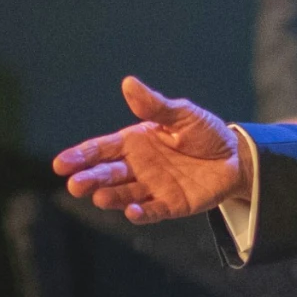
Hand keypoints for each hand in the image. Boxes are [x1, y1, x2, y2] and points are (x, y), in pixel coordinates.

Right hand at [54, 76, 247, 223]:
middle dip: (90, 179)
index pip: (103, 149)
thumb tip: (129, 83)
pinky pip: (154, 211)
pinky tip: (132, 211)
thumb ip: (155, 106)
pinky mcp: (172, 204)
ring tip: (99, 197)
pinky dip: (142, 213)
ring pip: (125, 194)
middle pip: (109, 174)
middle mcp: (139, 166)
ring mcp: (154, 187)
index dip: (81, 156)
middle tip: (74, 185)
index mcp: (136, 142)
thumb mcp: (182, 114)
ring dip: (112, 197)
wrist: (236, 157)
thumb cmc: (204, 133)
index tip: (61, 164)